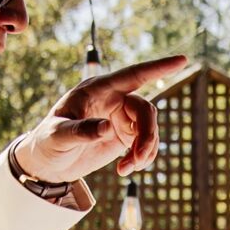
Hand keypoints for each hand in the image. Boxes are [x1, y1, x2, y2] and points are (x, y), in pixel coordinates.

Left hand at [13, 54, 186, 183]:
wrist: (47, 163)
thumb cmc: (47, 142)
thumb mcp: (58, 136)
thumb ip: (81, 130)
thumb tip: (107, 127)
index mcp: (97, 90)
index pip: (133, 75)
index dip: (158, 68)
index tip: (183, 60)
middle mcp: (112, 98)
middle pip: (144, 110)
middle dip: (146, 136)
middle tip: (137, 160)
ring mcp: (119, 116)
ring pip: (148, 128)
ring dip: (144, 150)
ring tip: (127, 169)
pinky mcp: (123, 134)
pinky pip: (144, 142)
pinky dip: (141, 157)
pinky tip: (125, 169)